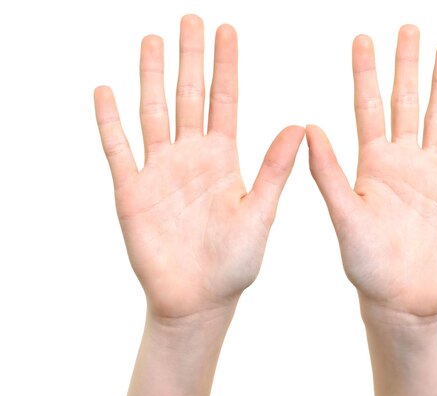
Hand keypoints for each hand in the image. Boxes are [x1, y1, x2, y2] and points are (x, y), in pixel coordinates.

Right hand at [94, 15, 303, 320]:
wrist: (199, 297)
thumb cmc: (235, 262)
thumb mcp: (259, 212)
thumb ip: (274, 169)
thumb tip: (300, 126)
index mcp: (224, 159)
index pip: (225, 101)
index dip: (225, 66)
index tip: (226, 30)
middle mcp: (191, 157)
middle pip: (188, 97)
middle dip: (189, 58)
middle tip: (189, 19)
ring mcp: (160, 171)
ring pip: (153, 113)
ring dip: (150, 77)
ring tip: (151, 40)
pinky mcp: (132, 191)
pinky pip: (118, 150)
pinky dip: (110, 122)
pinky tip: (106, 91)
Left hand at [307, 25, 436, 318]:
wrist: (401, 297)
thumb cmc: (366, 263)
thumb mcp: (343, 214)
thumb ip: (328, 172)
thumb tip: (307, 126)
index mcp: (373, 164)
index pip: (369, 107)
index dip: (366, 73)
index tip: (362, 38)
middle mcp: (403, 162)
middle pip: (407, 103)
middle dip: (407, 66)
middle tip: (408, 29)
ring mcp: (434, 175)